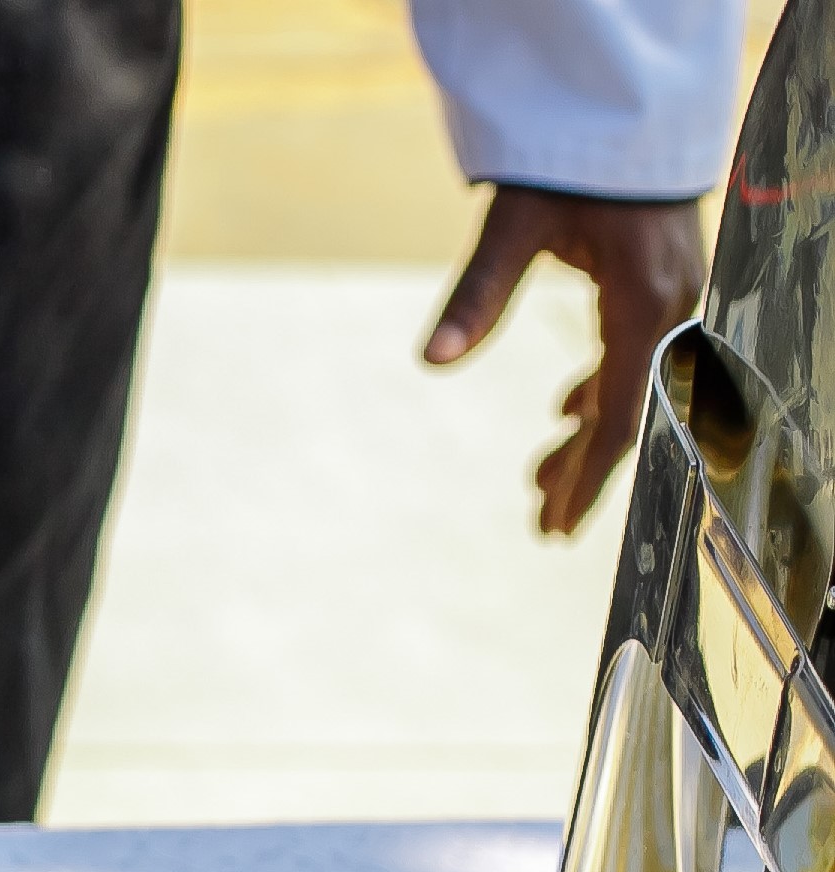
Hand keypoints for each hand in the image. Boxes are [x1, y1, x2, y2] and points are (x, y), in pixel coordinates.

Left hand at [423, 182, 707, 534]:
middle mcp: (668, 308)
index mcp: (641, 302)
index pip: (618, 414)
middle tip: (541, 524)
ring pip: (632, 388)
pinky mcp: (657, 288)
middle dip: (584, 471)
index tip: (553, 524)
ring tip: (538, 480)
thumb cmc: (566, 168)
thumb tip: (432, 361)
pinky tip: (567, 414)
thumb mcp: (512, 226)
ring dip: (587, 437)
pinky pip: (636, 358)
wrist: (617, 117)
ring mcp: (669, 298)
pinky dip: (600, 392)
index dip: (586, 476)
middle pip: (629, 411)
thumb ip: (475, 295)